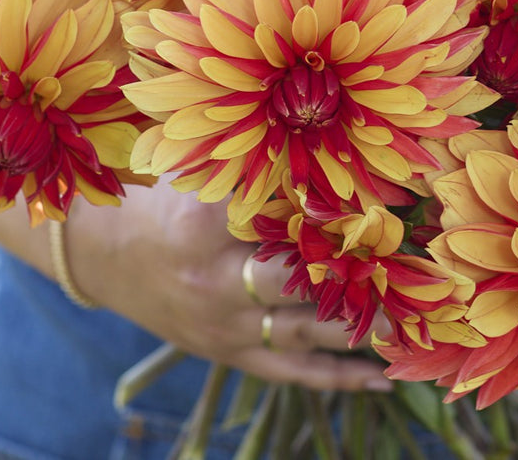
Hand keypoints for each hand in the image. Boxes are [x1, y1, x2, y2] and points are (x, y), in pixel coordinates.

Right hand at [61, 179, 392, 391]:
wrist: (101, 252)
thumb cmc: (159, 197)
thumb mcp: (198, 170)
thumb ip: (257, 165)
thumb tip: (329, 140)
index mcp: (204, 225)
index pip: (284, 217)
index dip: (335, 210)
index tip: (386, 199)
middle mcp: (214, 281)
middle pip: (302, 280)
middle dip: (358, 275)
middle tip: (416, 269)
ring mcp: (222, 326)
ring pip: (305, 332)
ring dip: (362, 329)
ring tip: (416, 325)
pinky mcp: (227, 354)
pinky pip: (290, 373)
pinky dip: (338, 377)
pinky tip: (383, 377)